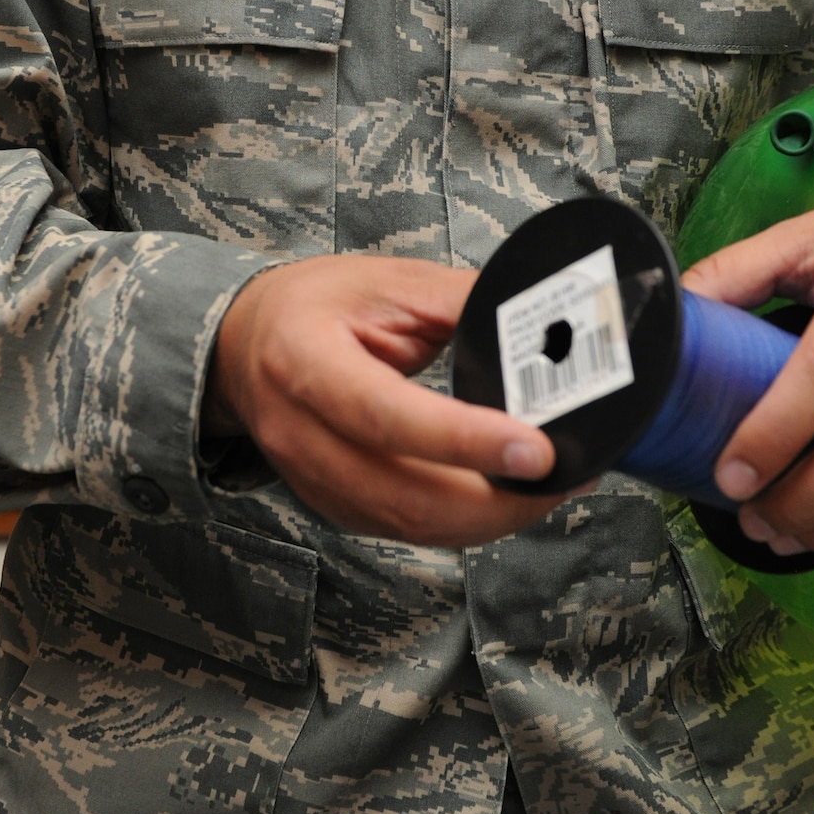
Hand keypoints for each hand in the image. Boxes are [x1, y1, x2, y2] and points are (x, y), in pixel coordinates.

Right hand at [202, 254, 566, 544]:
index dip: (464, 440)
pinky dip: (463, 524)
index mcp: (305, 361)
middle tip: (564, 474)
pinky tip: (505, 498)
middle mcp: (300, 434)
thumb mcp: (388, 283)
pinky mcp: (333, 505)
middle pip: (404, 495)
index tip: (534, 448)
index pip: (387, 415)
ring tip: (550, 487)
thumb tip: (543, 324)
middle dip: (496, 500)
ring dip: (489, 519)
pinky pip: (405, 530)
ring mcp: (313, 481)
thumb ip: (462, 302)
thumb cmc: (317, 305)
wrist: (249, 343)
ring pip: (409, 527)